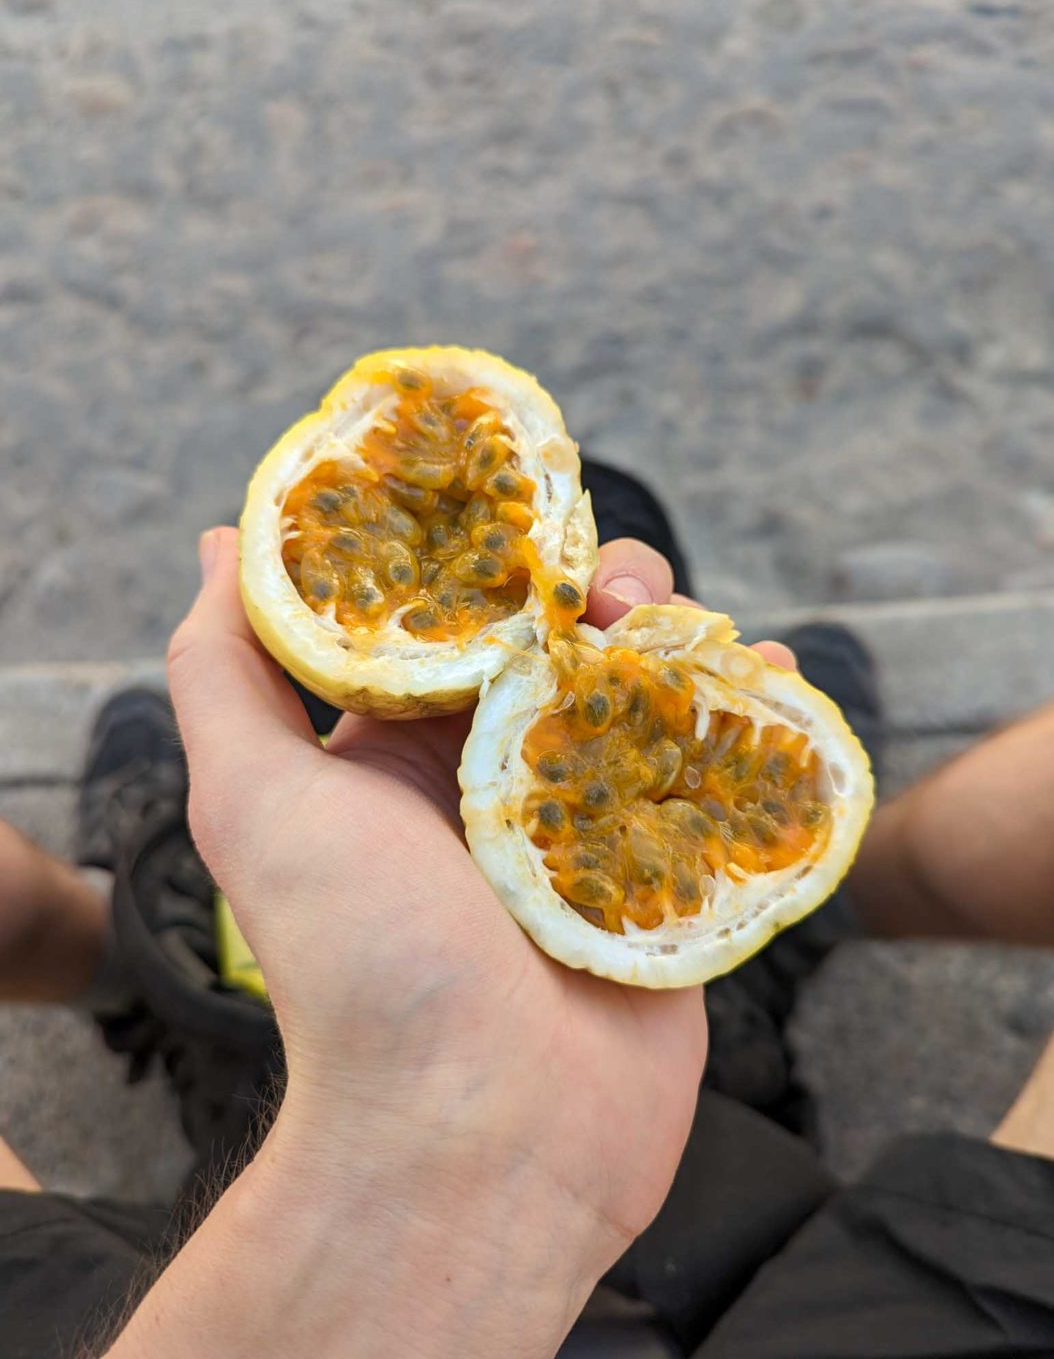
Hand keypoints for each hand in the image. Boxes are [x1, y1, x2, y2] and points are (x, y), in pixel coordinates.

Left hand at [112, 529, 792, 1358]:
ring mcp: (591, 832)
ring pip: (651, 698)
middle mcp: (497, 784)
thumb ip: (225, 670)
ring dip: (681, 641)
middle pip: (567, 646)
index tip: (532, 513)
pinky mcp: (667, 883)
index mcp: (406, 753)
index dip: (496, 557)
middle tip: (616, 591)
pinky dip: (755, 720)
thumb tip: (221, 544)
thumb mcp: (256, 801)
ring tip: (694, 629)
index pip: (461, 621)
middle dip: (601, 591)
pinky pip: (720, 782)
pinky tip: (774, 676)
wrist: (474, 1140)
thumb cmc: (356, 970)